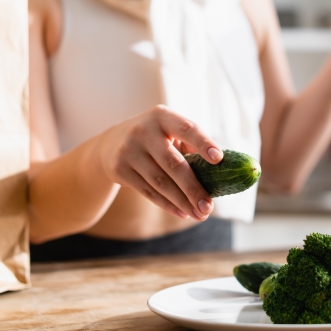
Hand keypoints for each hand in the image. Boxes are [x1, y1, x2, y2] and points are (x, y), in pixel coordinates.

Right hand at [97, 105, 221, 220]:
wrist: (110, 144)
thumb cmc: (154, 139)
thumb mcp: (168, 132)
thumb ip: (191, 146)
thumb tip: (220, 173)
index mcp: (161, 116)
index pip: (186, 128)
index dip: (203, 143)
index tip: (219, 159)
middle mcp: (143, 130)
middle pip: (173, 164)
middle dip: (193, 188)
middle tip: (209, 207)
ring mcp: (128, 150)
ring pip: (160, 182)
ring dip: (182, 201)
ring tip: (199, 214)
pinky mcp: (119, 168)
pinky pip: (148, 191)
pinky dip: (167, 204)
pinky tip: (182, 212)